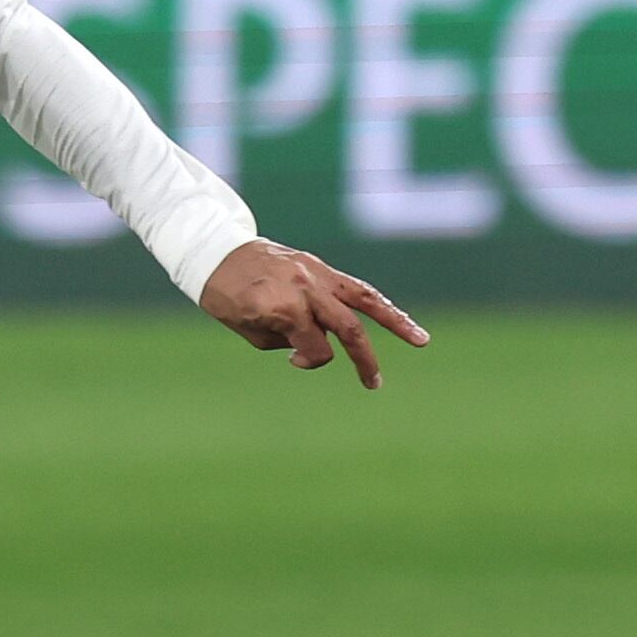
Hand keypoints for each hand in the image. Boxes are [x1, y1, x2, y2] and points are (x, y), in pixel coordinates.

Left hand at [199, 240, 428, 388]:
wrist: (215, 253)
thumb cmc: (226, 297)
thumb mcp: (250, 331)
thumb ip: (289, 340)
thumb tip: (320, 343)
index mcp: (282, 308)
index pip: (315, 348)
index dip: (309, 361)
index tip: (292, 358)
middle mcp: (304, 288)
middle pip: (347, 327)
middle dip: (364, 358)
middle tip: (374, 383)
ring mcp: (315, 273)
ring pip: (364, 298)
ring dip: (396, 321)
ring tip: (420, 339)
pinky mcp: (319, 265)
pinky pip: (354, 285)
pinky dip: (376, 302)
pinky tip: (397, 317)